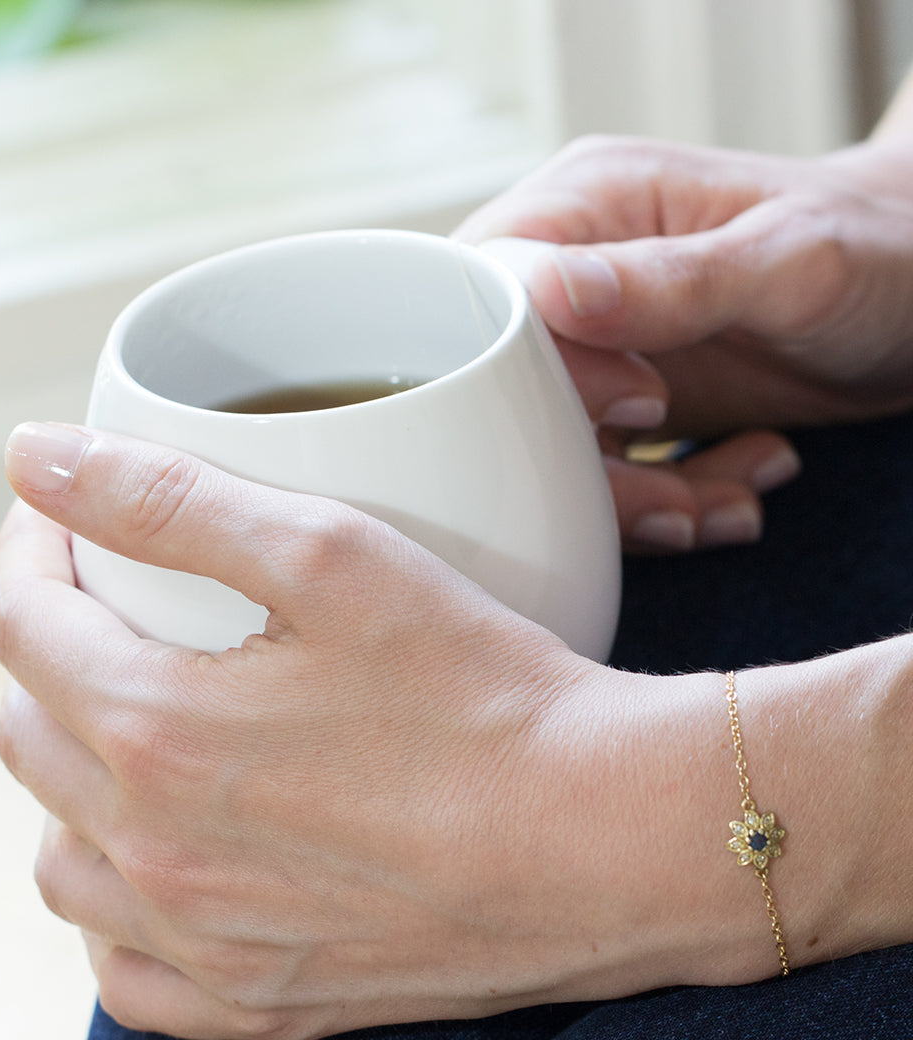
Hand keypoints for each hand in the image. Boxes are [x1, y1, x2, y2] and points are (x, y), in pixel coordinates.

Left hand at [0, 423, 773, 1039]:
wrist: (607, 843)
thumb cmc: (486, 693)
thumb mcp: (334, 557)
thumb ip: (168, 500)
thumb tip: (34, 455)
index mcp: (153, 732)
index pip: (24, 626)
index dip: (31, 551)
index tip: (63, 516)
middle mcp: (153, 853)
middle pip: (28, 732)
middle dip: (47, 648)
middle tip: (103, 603)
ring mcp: (200, 944)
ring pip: (58, 854)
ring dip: (66, 774)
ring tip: (123, 724)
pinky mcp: (256, 1003)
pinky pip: (123, 970)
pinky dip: (114, 904)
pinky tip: (159, 862)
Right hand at [456, 136, 912, 551]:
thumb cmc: (879, 248)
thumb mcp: (789, 261)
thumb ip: (668, 280)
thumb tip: (544, 296)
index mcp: (588, 204)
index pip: (491, 292)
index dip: (535, 369)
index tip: (644, 403)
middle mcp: (572, 276)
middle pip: (506, 387)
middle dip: (590, 466)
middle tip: (679, 499)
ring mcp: (593, 347)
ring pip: (550, 447)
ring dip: (636, 502)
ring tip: (725, 509)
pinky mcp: (617, 405)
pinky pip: (599, 472)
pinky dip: (665, 505)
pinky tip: (740, 490)